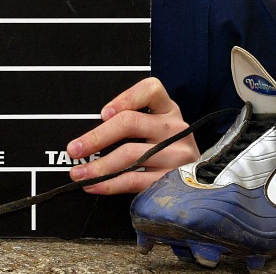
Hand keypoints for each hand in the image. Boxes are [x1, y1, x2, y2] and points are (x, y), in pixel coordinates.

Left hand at [64, 77, 198, 194]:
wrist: (201, 181)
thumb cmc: (167, 149)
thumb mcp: (157, 128)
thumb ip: (131, 123)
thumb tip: (88, 137)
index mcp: (168, 108)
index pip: (151, 90)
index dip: (125, 98)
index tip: (102, 113)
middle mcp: (175, 127)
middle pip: (131, 123)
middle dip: (97, 137)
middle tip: (74, 149)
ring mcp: (177, 154)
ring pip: (130, 154)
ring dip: (98, 166)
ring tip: (79, 173)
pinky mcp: (173, 179)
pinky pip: (135, 179)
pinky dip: (110, 183)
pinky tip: (95, 185)